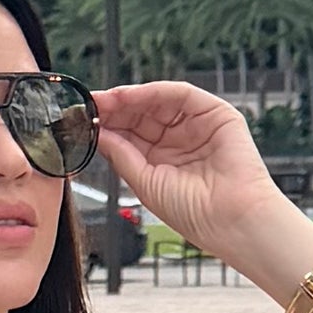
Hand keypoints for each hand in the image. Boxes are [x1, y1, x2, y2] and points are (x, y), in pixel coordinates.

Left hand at [86, 82, 311, 280]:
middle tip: (88, 105)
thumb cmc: (194, 212)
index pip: (130, 134)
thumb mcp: (145, 182)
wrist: (231, 220)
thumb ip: (121, 154)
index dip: (106, 124)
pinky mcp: (215, 114)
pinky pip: (180, 95)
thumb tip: (97, 133)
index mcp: (162, 160)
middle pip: (141, 114)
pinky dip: (153, 92)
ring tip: (105, 100)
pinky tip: (131, 97)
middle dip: (114, 109)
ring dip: (129, 98)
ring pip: (157, 102)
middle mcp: (179, 140)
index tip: (82, 119)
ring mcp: (197, 125)